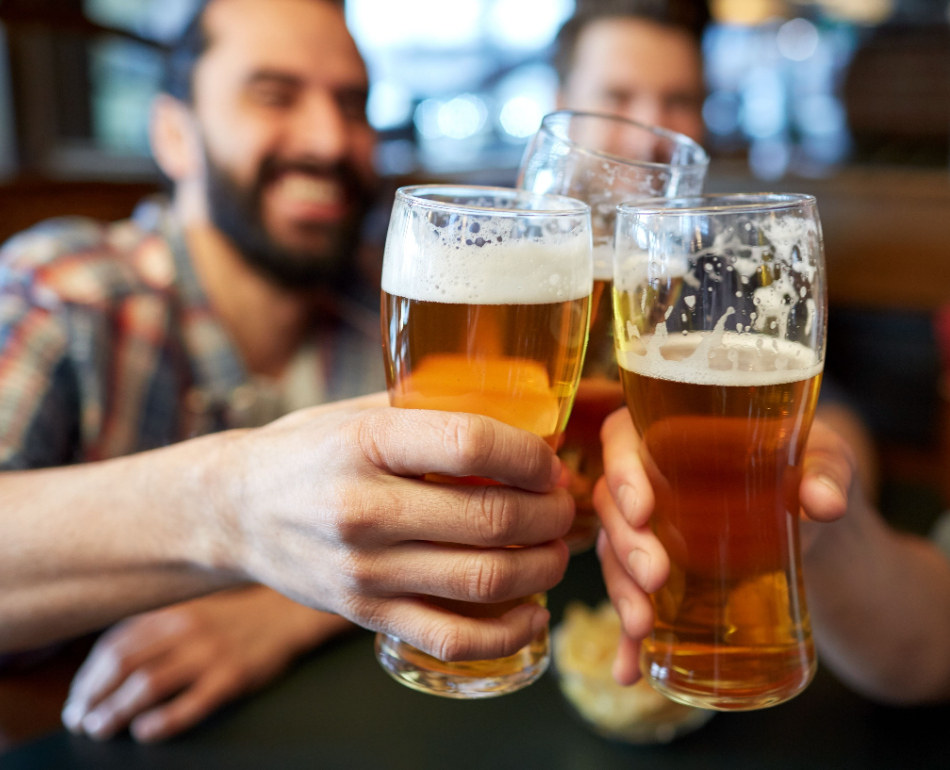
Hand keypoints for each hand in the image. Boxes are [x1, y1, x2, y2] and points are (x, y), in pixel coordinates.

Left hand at [62, 586, 347, 742]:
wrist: (287, 614)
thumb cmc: (235, 617)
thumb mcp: (192, 610)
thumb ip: (155, 628)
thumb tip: (108, 660)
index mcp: (173, 612)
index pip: (115, 644)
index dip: (88, 675)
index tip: (78, 697)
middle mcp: (186, 630)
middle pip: (123, 665)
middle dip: (94, 696)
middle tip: (80, 719)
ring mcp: (210, 654)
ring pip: (148, 685)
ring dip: (116, 711)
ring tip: (100, 728)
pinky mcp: (232, 677)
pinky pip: (191, 703)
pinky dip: (163, 721)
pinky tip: (145, 732)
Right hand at [203, 393, 573, 664]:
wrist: (233, 513)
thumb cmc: (306, 453)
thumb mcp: (357, 412)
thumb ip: (429, 410)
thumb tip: (521, 409)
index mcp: (366, 444)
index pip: (470, 444)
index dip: (530, 455)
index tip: (551, 461)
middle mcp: (364, 510)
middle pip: (490, 517)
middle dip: (550, 513)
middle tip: (565, 505)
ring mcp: (365, 571)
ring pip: (483, 580)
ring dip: (542, 567)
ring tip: (557, 550)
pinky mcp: (365, 615)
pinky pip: (452, 637)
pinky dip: (507, 633)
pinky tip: (533, 613)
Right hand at [594, 407, 855, 684]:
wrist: (819, 523)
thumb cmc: (812, 469)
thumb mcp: (827, 460)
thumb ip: (828, 473)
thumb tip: (825, 502)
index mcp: (675, 431)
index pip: (623, 436)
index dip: (621, 470)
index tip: (644, 509)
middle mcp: (652, 478)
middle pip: (613, 504)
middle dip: (625, 544)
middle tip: (656, 575)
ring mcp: (652, 530)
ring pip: (615, 555)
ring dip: (621, 592)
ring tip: (642, 626)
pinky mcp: (662, 576)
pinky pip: (634, 602)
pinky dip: (628, 640)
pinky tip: (630, 670)